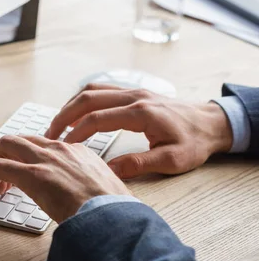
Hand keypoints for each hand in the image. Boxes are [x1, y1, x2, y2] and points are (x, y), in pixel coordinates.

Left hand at [0, 135, 131, 223]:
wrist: (114, 218)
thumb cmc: (113, 211)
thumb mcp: (103, 189)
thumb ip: (87, 185)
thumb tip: (78, 199)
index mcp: (79, 152)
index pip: (44, 145)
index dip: (29, 160)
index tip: (25, 177)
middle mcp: (60, 149)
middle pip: (21, 139)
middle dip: (6, 155)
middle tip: (5, 179)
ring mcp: (45, 160)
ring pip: (6, 144)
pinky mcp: (33, 175)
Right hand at [45, 84, 233, 178]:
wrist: (212, 123)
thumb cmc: (194, 141)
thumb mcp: (171, 160)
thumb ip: (138, 164)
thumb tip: (107, 171)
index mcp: (141, 112)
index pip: (97, 118)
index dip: (75, 133)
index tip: (62, 147)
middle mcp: (134, 96)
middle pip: (87, 99)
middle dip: (64, 116)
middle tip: (49, 134)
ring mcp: (133, 91)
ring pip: (91, 90)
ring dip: (70, 106)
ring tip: (57, 126)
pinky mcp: (133, 92)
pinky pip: (100, 90)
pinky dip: (82, 101)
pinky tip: (75, 115)